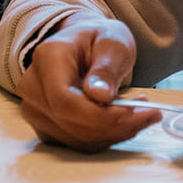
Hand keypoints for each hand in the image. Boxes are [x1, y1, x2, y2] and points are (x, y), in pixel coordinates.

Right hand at [16, 14, 160, 151]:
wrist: (84, 45)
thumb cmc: (98, 39)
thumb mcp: (112, 42)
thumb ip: (106, 67)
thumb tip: (99, 96)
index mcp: (47, 58)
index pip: (64, 100)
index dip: (99, 115)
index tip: (136, 111)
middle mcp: (32, 86)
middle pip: (69, 122)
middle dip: (114, 126)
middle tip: (149, 114)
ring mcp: (35, 109)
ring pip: (75, 137)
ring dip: (113, 133)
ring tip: (141, 114)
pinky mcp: (45, 126)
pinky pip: (75, 142)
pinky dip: (104, 137)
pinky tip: (123, 122)